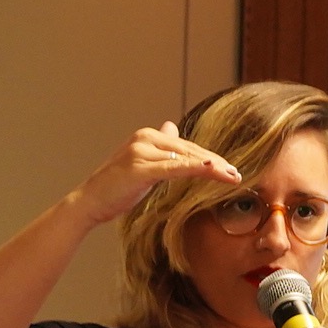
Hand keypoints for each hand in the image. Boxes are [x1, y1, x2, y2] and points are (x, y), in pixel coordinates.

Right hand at [73, 121, 240, 226]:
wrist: (89, 201)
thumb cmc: (117, 186)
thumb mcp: (142, 162)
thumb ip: (159, 146)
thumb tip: (171, 126)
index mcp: (147, 136)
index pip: (187, 146)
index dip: (209, 157)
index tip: (229, 168)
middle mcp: (145, 138)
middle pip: (190, 150)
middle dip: (216, 163)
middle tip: (237, 174)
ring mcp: (141, 151)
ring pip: (186, 157)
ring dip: (213, 167)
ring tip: (233, 177)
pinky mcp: (140, 167)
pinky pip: (175, 167)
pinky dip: (196, 168)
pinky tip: (213, 170)